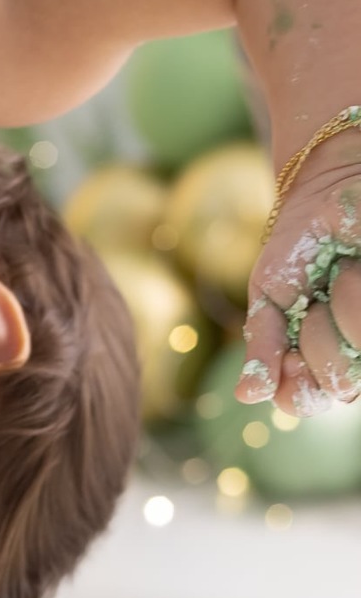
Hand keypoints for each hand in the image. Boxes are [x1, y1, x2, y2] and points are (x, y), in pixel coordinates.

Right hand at [237, 167, 360, 417]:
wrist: (323, 195)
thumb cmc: (297, 251)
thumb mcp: (268, 302)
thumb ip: (263, 350)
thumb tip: (247, 396)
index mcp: (326, 362)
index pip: (308, 401)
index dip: (296, 387)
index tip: (290, 355)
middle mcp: (356, 352)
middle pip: (339, 385)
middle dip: (317, 340)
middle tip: (314, 300)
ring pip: (357, 360)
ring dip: (338, 313)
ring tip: (338, 276)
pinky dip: (350, 297)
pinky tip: (347, 274)